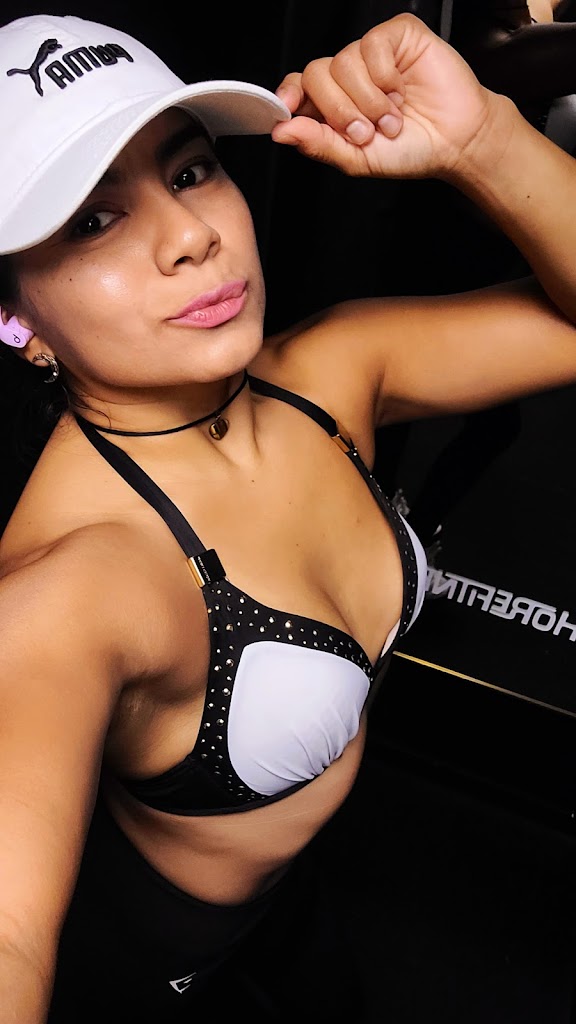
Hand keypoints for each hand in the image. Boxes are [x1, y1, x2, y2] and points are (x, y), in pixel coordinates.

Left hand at [272, 14, 509, 181]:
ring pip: (343, 63)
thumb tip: (281, 132)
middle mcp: (349, 75)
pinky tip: (401, 91)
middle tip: (366, 132)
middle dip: (339, 110)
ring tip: (392, 118)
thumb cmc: (410, 150)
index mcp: (335, 103)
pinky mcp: (397, 35)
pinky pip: (372, 45)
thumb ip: (319, 144)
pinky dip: (384, 76)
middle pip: (317, 75)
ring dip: (369, 100)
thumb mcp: (357, 159)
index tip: (287, 109)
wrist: (456, 141)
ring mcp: (372, 53)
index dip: (290, 95)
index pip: (299, 87)